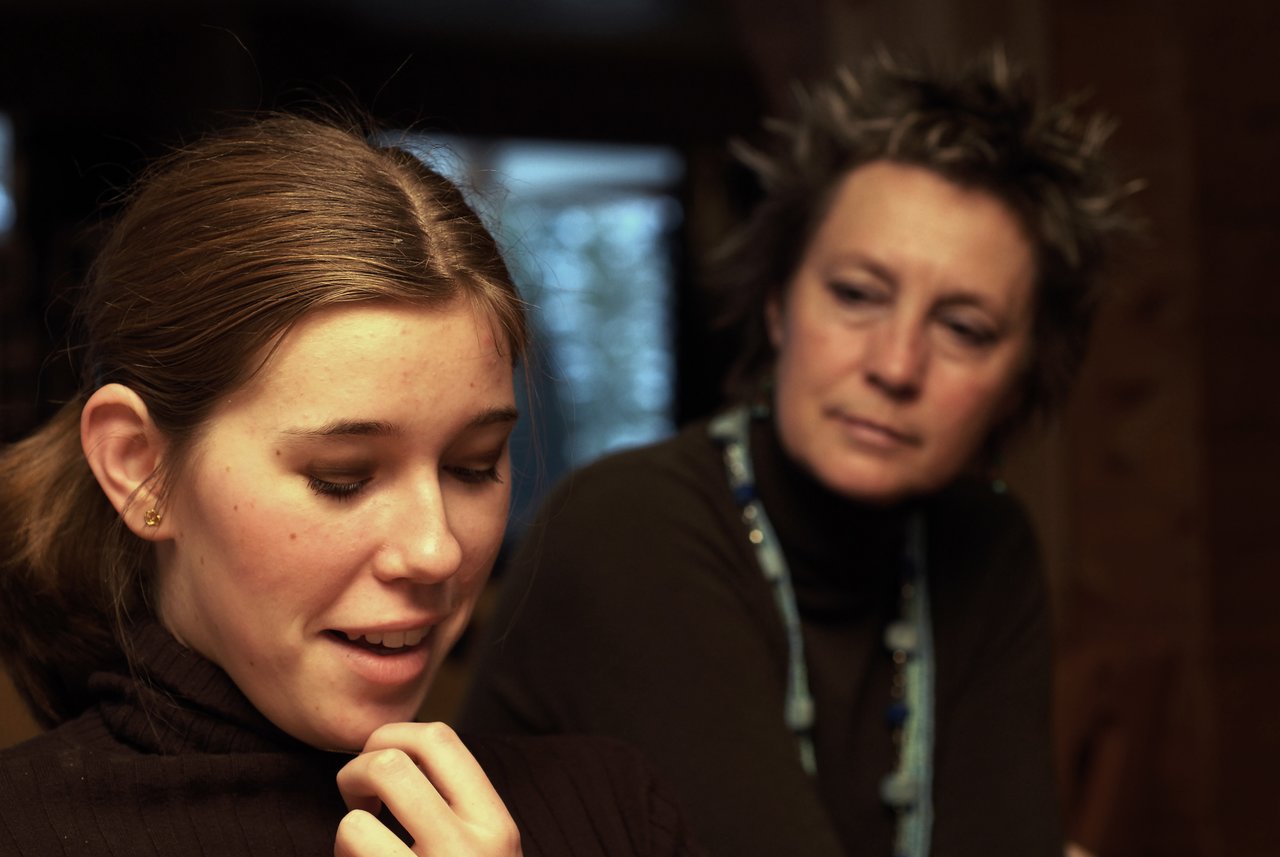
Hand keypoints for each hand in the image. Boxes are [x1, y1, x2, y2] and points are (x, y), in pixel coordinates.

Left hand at [334, 722, 521, 856]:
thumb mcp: (485, 852)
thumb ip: (459, 812)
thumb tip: (399, 757)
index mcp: (496, 826)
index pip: (441, 739)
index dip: (395, 737)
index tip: (384, 766)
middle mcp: (472, 847)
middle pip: (394, 759)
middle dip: (358, 767)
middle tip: (357, 800)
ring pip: (363, 809)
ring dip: (349, 821)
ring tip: (358, 845)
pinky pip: (353, 839)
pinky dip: (342, 850)